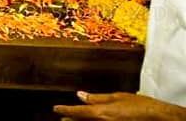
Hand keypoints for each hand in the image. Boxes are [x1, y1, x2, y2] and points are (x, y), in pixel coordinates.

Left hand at [53, 91, 185, 119]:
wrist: (157, 118)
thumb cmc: (139, 106)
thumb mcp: (117, 97)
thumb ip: (97, 97)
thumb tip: (80, 95)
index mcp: (100, 113)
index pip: (77, 112)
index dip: (64, 110)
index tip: (56, 109)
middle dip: (70, 120)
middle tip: (62, 118)